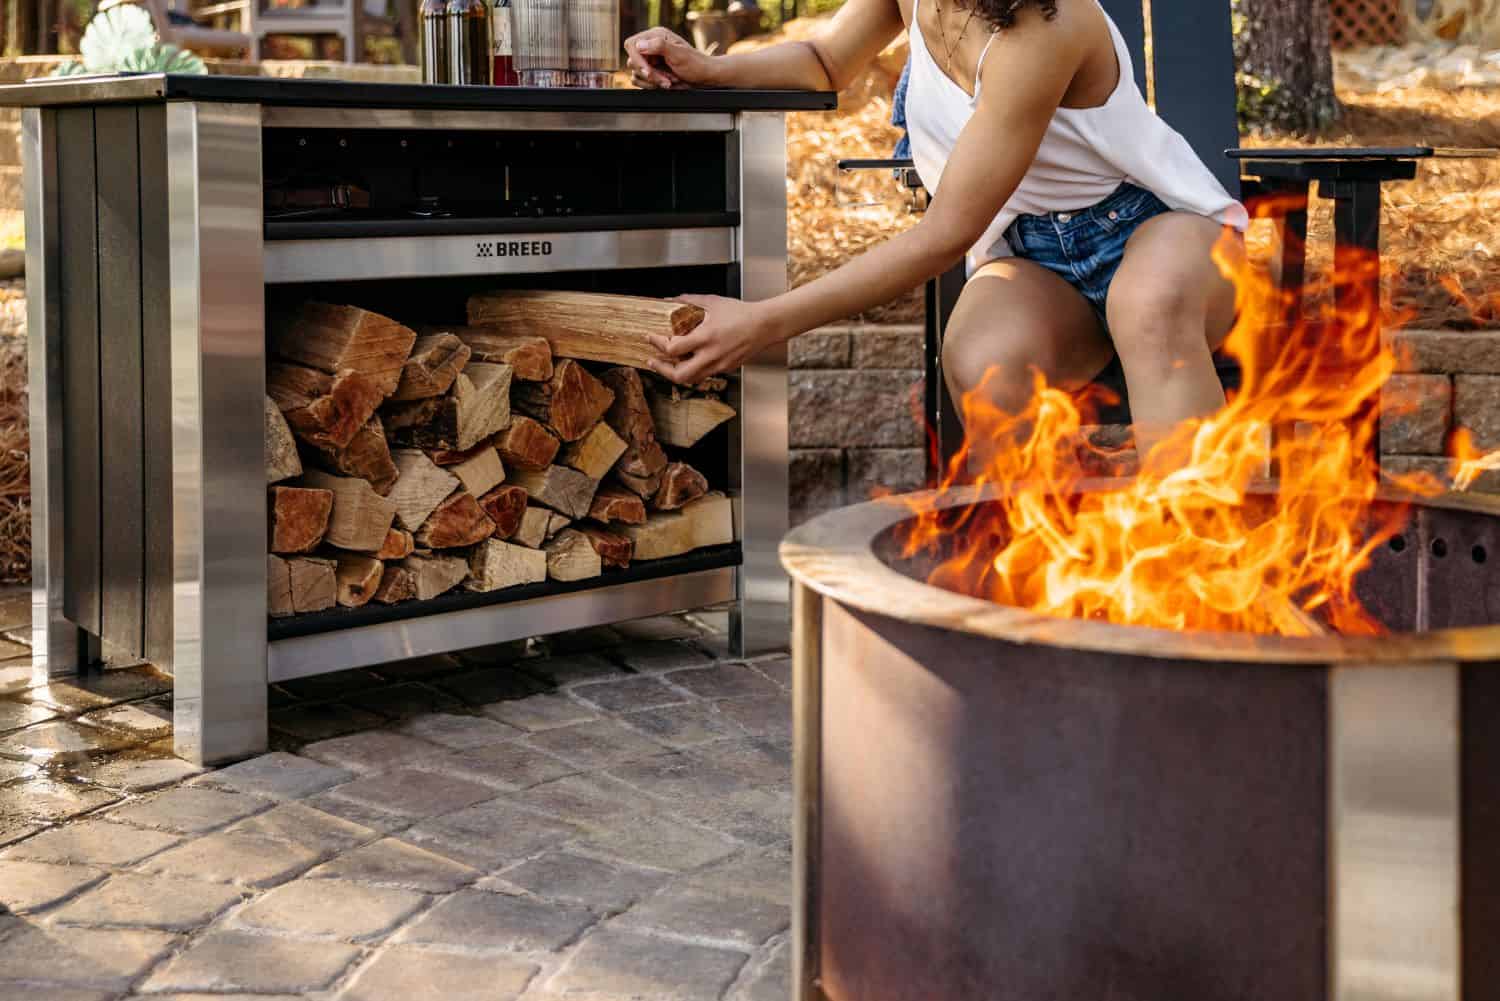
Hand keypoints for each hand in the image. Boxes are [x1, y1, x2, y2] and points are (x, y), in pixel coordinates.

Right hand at [624, 27, 716, 88]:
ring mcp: (649, 60)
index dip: (638, 60)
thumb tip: (639, 45)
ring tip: (669, 81)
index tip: (649, 71)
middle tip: (666, 79)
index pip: (632, 45)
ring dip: (652, 82)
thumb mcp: (678, 54)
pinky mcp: (650, 72)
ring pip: (636, 74)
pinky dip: (651, 86)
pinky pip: (639, 81)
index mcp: (655, 36)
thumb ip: (659, 46)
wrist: (702, 77)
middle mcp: (650, 46)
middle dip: (650, 74)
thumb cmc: (695, 64)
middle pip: (632, 62)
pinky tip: (665, 84)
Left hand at [647, 294, 775, 383]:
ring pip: (691, 379)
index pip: (673, 348)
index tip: (651, 338)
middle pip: (679, 375)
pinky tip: (688, 361)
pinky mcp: (726, 368)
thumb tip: (672, 300)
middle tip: (653, 361)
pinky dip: (692, 370)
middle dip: (662, 370)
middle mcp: (711, 355)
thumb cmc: (742, 313)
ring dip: (676, 373)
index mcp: (706, 337)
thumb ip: (690, 300)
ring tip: (667, 364)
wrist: (765, 326)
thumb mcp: (713, 302)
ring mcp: (719, 365)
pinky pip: (704, 374)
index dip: (658, 344)